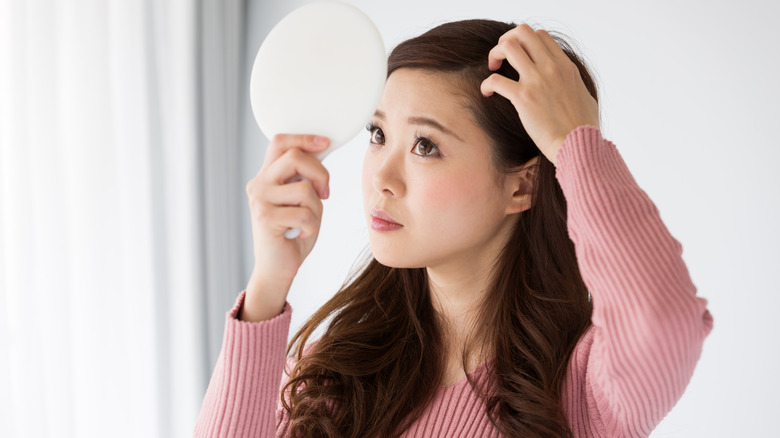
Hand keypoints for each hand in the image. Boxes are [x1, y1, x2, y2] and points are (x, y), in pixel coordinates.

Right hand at [245, 134, 329, 298]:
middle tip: (325, 193)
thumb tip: (321, 151)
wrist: (277, 269)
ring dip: (316, 209)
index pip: (280, 142)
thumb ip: (305, 178)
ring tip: (307, 223)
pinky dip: (311, 227)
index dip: (304, 138)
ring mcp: (260, 200)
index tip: (326, 142)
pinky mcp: (265, 218)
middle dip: (320, 173)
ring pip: (304, 188)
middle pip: (295, 157)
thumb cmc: (293, 234)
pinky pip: (304, 214)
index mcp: (266, 176)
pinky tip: (301, 234)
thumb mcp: (301, 200)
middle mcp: (258, 184)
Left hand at [480, 24, 598, 166]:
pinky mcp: (523, 98)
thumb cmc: (583, 127)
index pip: (541, 35)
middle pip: (523, 32)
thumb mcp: (584, 95)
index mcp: (565, 66)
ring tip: (493, 69)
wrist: (578, 144)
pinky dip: (486, 84)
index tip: (518, 57)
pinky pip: (495, 79)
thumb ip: (572, 84)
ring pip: (508, 47)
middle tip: (501, 58)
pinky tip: (487, 93)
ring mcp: (537, 80)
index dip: (524, 42)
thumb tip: (569, 85)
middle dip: (506, 40)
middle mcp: (551, 68)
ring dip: (495, 54)